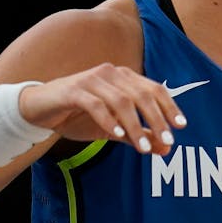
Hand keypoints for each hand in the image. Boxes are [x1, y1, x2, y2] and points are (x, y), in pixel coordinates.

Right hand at [21, 64, 185, 154]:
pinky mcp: (73, 90)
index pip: (154, 89)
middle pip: (142, 94)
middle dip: (157, 119)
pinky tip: (117, 135)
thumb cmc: (79, 116)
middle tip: (168, 141)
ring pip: (121, 101)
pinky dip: (109, 120)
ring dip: (135, 125)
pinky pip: (95, 105)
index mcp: (124, 78)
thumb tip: (166, 149)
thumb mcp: (114, 130)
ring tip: (143, 147)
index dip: (170, 106)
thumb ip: (139, 136)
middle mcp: (111, 74)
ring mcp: (92, 79)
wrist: (40, 110)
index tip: (181, 126)